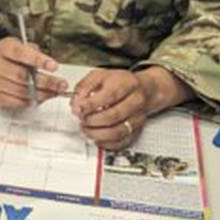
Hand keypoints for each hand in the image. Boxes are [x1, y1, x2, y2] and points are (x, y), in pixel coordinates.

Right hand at [0, 36, 67, 109]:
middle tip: (61, 84)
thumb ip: (33, 53)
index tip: (54, 66)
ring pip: (21, 92)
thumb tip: (49, 66)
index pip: (21, 54)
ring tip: (54, 92)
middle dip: (46, 82)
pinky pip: (16, 102)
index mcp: (3, 48)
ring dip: (42, 94)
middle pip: (22, 76)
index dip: (38, 60)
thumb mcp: (19, 45)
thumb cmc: (7, 55)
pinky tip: (41, 97)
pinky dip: (31, 101)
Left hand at [71, 67, 191, 149]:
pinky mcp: (137, 130)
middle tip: (82, 119)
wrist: (144, 90)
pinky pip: (122, 142)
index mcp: (126, 83)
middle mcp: (136, 100)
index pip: (109, 96)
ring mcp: (138, 117)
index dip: (90, 105)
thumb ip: (85, 87)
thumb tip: (76, 103)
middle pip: (114, 115)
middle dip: (92, 120)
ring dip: (97, 134)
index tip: (78, 109)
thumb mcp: (100, 76)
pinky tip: (98, 138)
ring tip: (87, 129)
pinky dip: (107, 144)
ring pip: (118, 132)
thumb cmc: (120, 83)